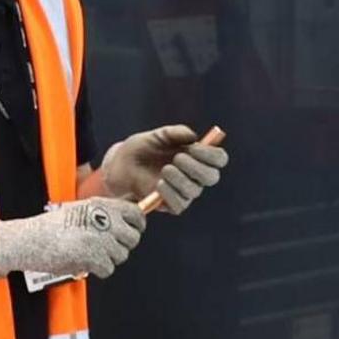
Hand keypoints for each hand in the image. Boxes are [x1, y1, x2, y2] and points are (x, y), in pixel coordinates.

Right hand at [0, 198, 147, 282]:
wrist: (28, 240)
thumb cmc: (49, 228)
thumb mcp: (79, 210)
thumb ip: (103, 215)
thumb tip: (126, 223)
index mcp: (101, 205)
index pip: (136, 214)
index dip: (137, 226)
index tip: (132, 232)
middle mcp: (103, 219)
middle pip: (133, 238)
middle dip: (122, 246)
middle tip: (107, 249)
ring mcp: (99, 238)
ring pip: (121, 255)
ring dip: (108, 259)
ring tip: (90, 255)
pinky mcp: (93, 256)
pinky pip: (108, 269)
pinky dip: (98, 270)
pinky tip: (85, 263)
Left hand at [102, 126, 228, 212]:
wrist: (120, 164)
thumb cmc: (142, 148)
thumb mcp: (158, 135)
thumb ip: (175, 133)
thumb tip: (193, 137)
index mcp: (197, 157)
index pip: (218, 159)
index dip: (212, 155)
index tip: (195, 148)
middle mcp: (195, 176)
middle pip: (211, 177)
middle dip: (197, 167)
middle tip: (178, 158)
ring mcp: (184, 192)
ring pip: (194, 191)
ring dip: (181, 179)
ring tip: (165, 169)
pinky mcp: (170, 205)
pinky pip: (179, 205)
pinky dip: (171, 194)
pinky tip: (159, 184)